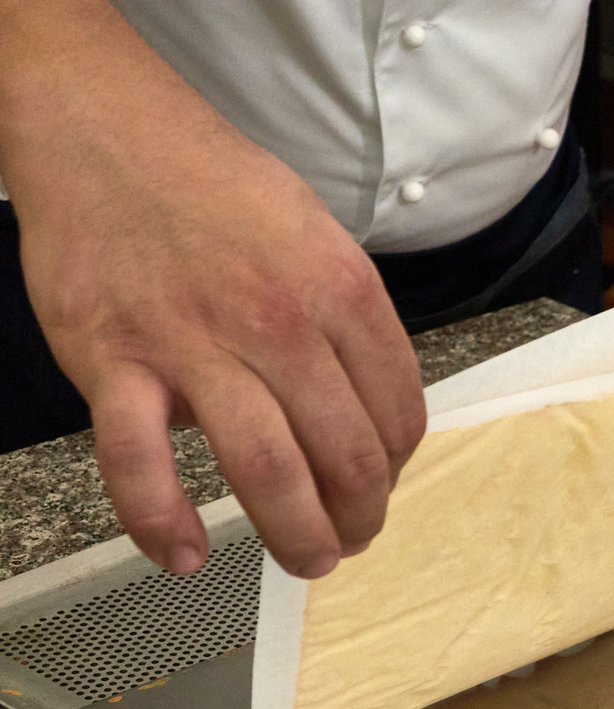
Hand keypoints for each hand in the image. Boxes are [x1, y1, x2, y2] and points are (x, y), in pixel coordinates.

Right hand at [0, 1, 425, 578]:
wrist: (107, 133)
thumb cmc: (219, 190)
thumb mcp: (318, 238)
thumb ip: (344, 323)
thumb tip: (357, 409)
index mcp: (342, 293)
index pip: (399, 412)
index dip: (397, 468)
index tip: (381, 486)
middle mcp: (281, 322)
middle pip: (347, 454)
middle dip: (361, 517)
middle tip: (352, 542)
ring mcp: (195, 344)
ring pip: (267, 469)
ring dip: (297, 534)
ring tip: (306, 562)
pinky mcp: (114, 360)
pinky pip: (139, 461)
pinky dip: (160, 521)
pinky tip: (183, 558)